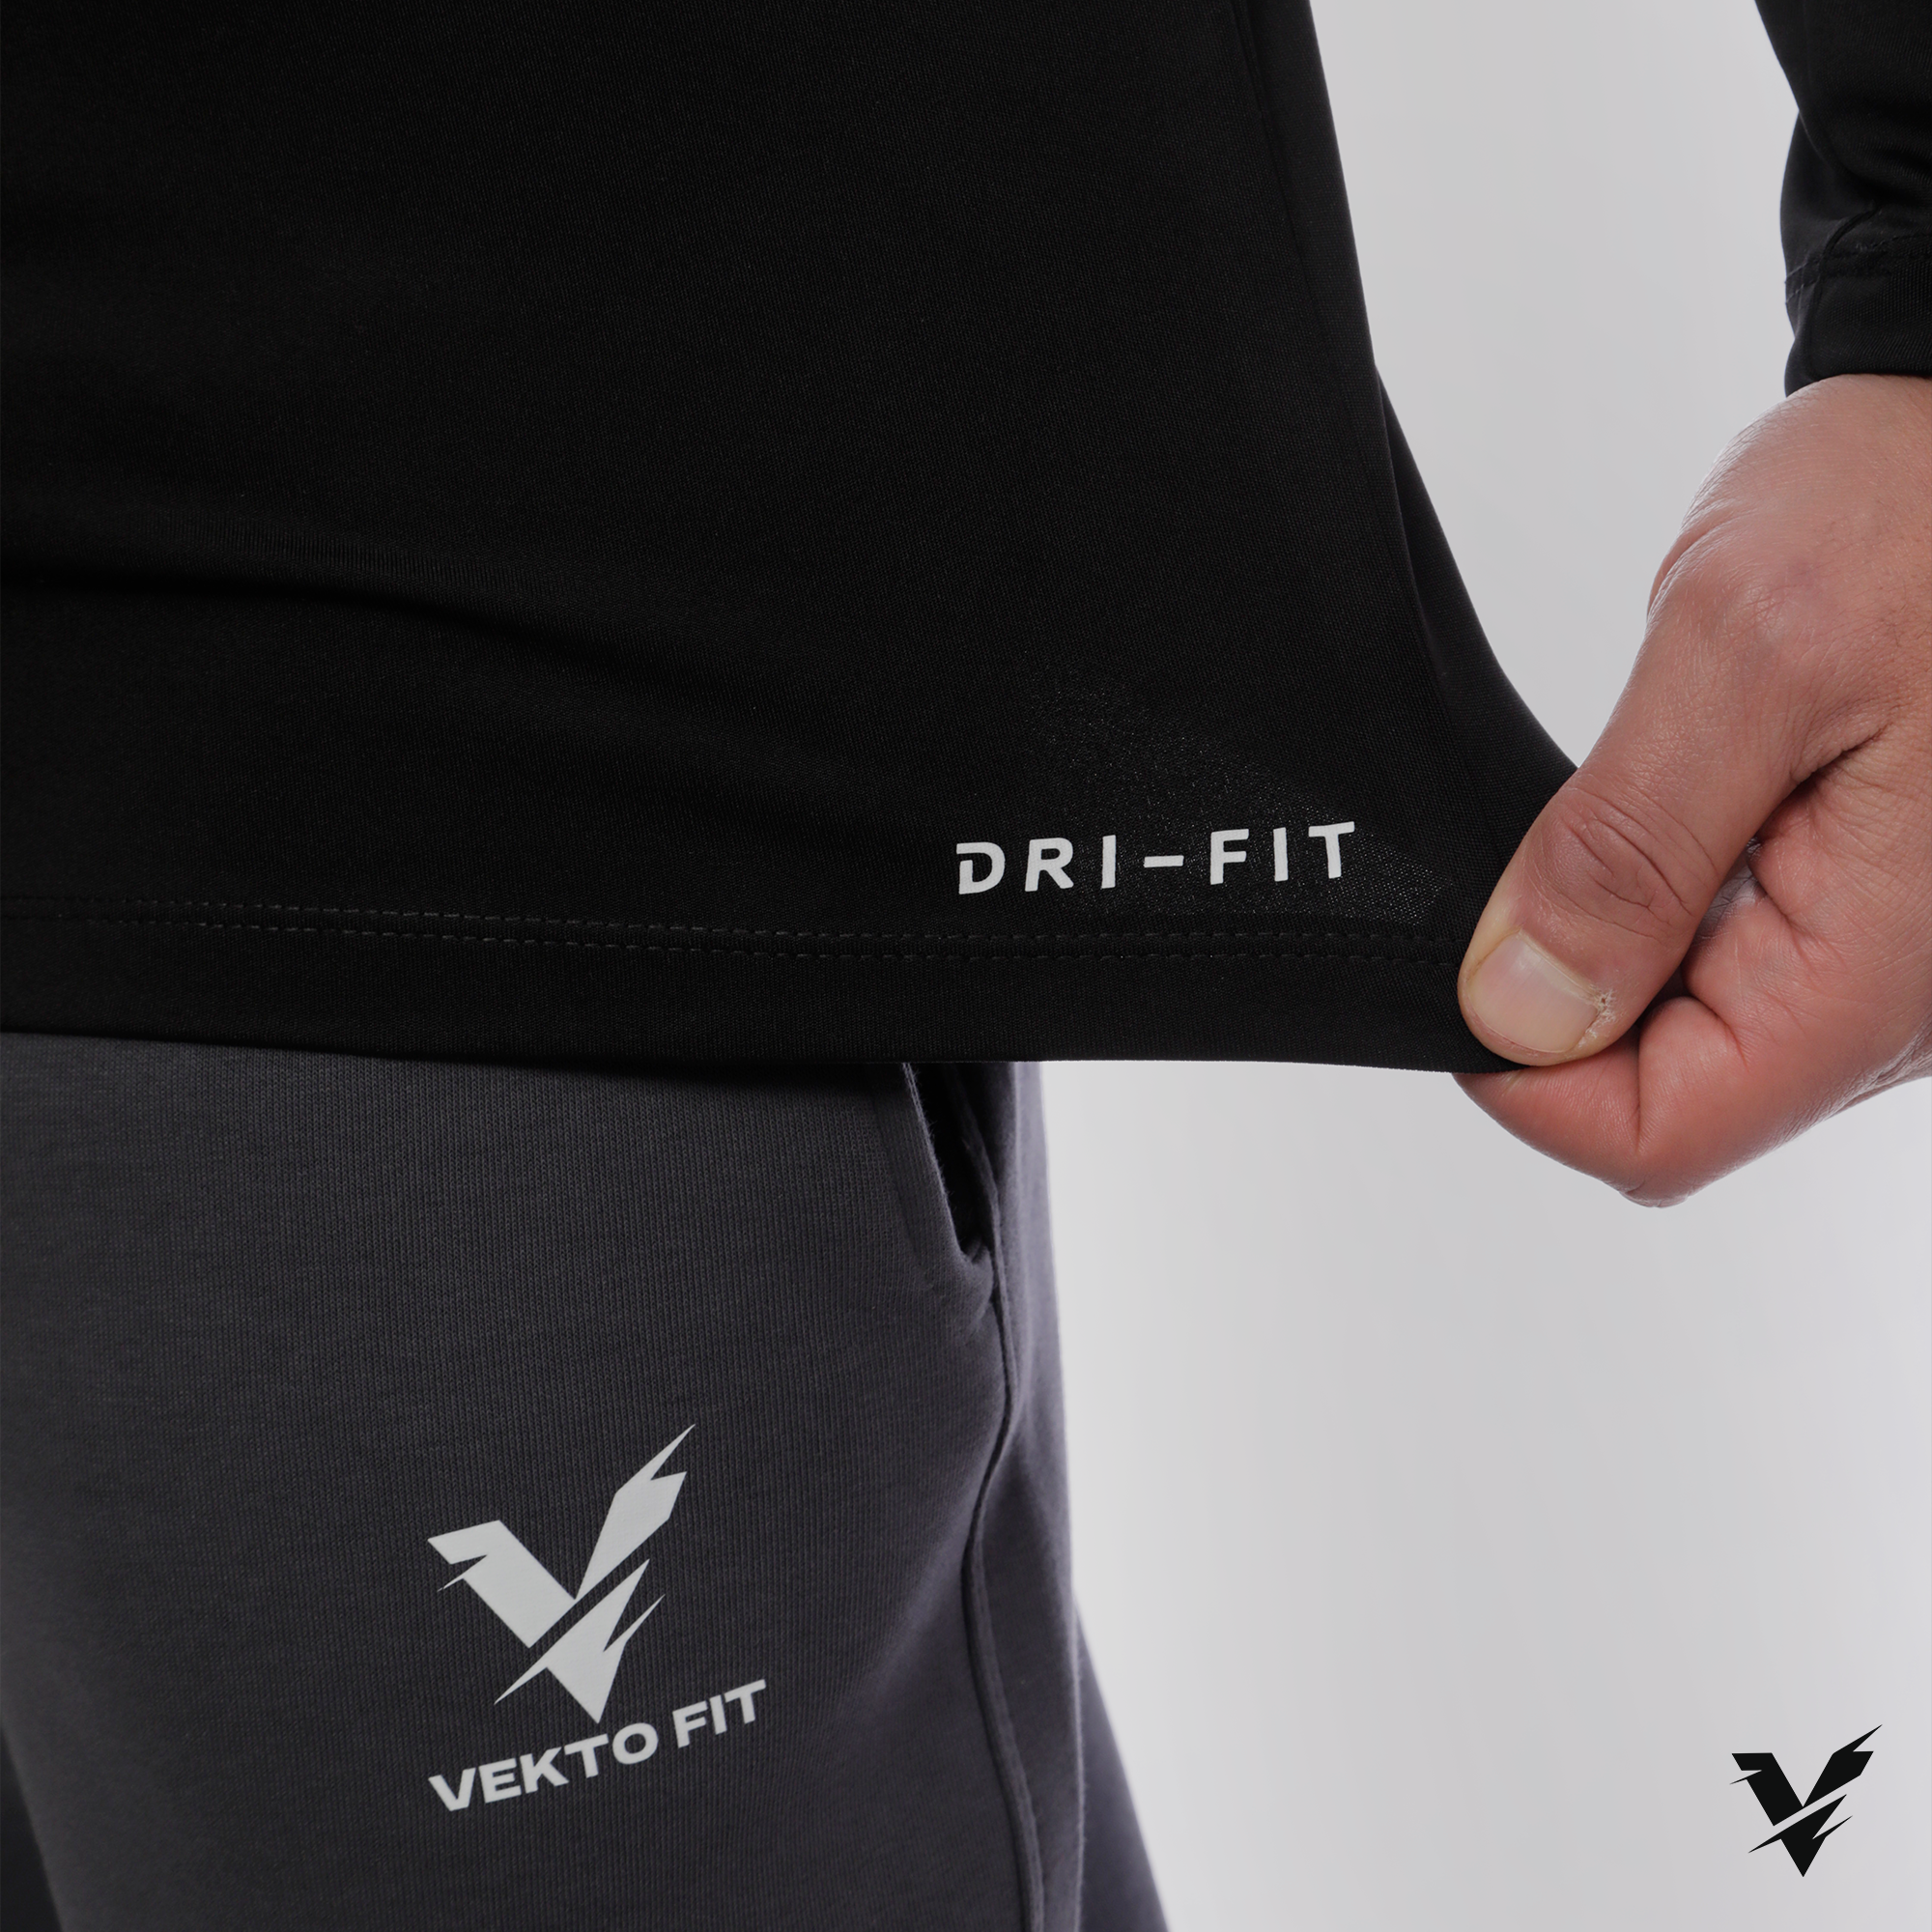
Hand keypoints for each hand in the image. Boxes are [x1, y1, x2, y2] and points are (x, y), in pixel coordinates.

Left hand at [1455, 373, 1931, 1203]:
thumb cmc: (1920, 502)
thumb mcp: (1749, 652)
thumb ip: (1625, 849)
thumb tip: (1522, 1010)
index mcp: (1887, 970)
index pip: (1662, 1137)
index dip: (1527, 1079)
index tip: (1464, 968)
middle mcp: (1902, 997)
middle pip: (1671, 1097)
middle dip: (1565, 1006)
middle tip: (1529, 859)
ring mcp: (1889, 957)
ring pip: (1690, 1035)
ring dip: (1609, 948)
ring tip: (1607, 814)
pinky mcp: (1864, 907)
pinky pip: (1727, 963)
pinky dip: (1655, 907)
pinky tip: (1656, 812)